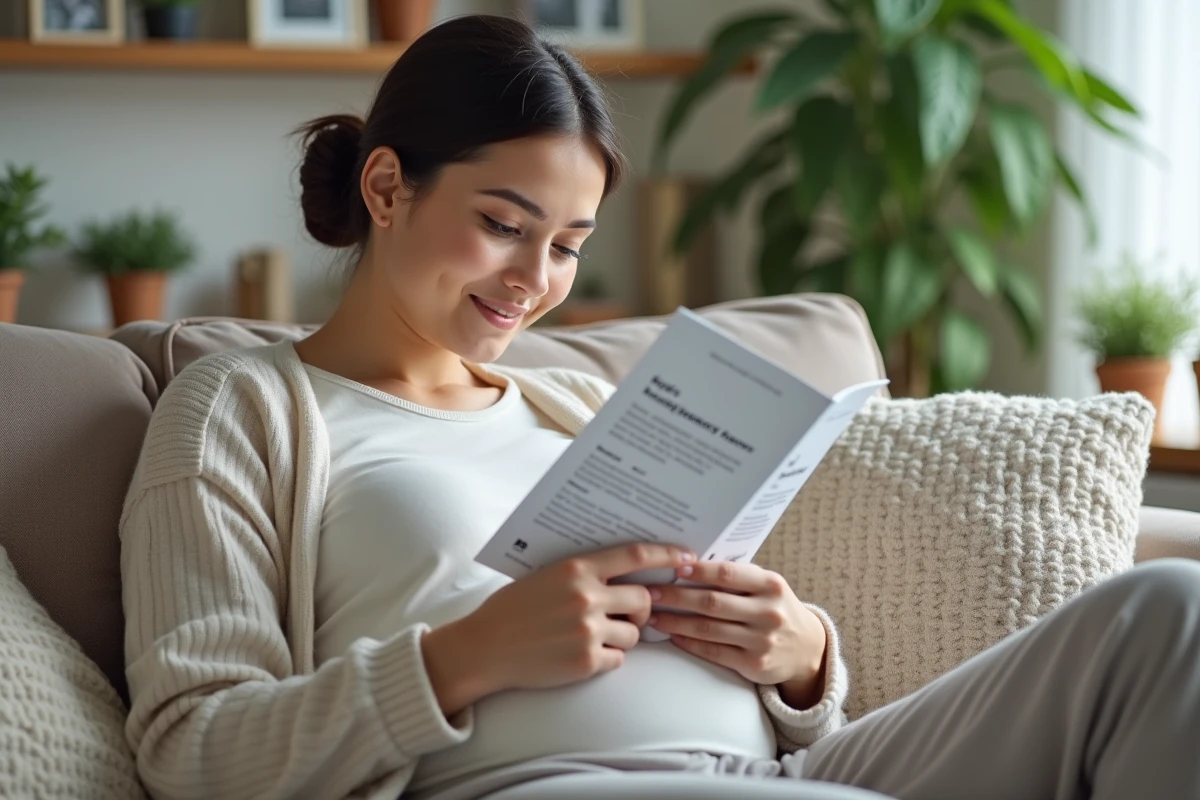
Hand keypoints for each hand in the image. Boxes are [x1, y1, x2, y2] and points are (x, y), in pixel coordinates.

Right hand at [422, 543, 695, 715]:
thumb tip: (625, 571)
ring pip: (634, 634)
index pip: (636, 556)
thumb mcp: (545, 575)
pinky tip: (582, 654)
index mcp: (577, 569)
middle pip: (643, 600)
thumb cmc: (512, 609)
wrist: (484, 647)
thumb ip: (583, 572)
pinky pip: (618, 660)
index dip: (667, 556)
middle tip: (628, 613)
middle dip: (641, 609)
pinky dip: (607, 658)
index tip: (686, 558)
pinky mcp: (586, 661)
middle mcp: (586, 597)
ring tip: (594, 636)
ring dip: (623, 636)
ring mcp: (588, 630)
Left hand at [648, 561, 826, 709]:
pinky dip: (689, 643)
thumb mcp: (768, 587)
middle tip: (650, 593)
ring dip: (676, 622)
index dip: (698, 571)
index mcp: (770, 585)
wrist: (807, 649)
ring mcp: (761, 640)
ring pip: (708, 629)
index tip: (674, 568)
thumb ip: (738, 577)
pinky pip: (713, 652)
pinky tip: (672, 636)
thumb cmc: (776, 608)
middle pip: (712, 603)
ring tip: (653, 616)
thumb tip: (690, 564)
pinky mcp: (753, 664)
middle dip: (676, 597)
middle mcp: (767, 612)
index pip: (728, 574)